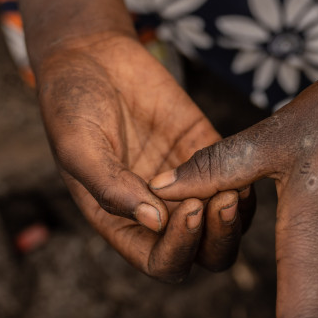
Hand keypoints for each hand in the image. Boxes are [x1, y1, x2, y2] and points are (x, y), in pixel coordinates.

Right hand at [35, 32, 253, 281]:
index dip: (179, 249)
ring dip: (236, 214)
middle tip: (222, 200)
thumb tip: (153, 222)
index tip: (187, 210)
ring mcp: (187, 185)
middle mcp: (159, 213)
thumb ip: (111, 187)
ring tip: (235, 185)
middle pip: (203, 253)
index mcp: (123, 224)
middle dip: (218, 237)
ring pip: (226, 223)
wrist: (90, 56)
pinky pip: (238, 180)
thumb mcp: (79, 146)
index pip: (160, 262)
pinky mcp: (206, 153)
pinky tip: (244, 162)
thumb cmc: (70, 105)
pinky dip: (247, 180)